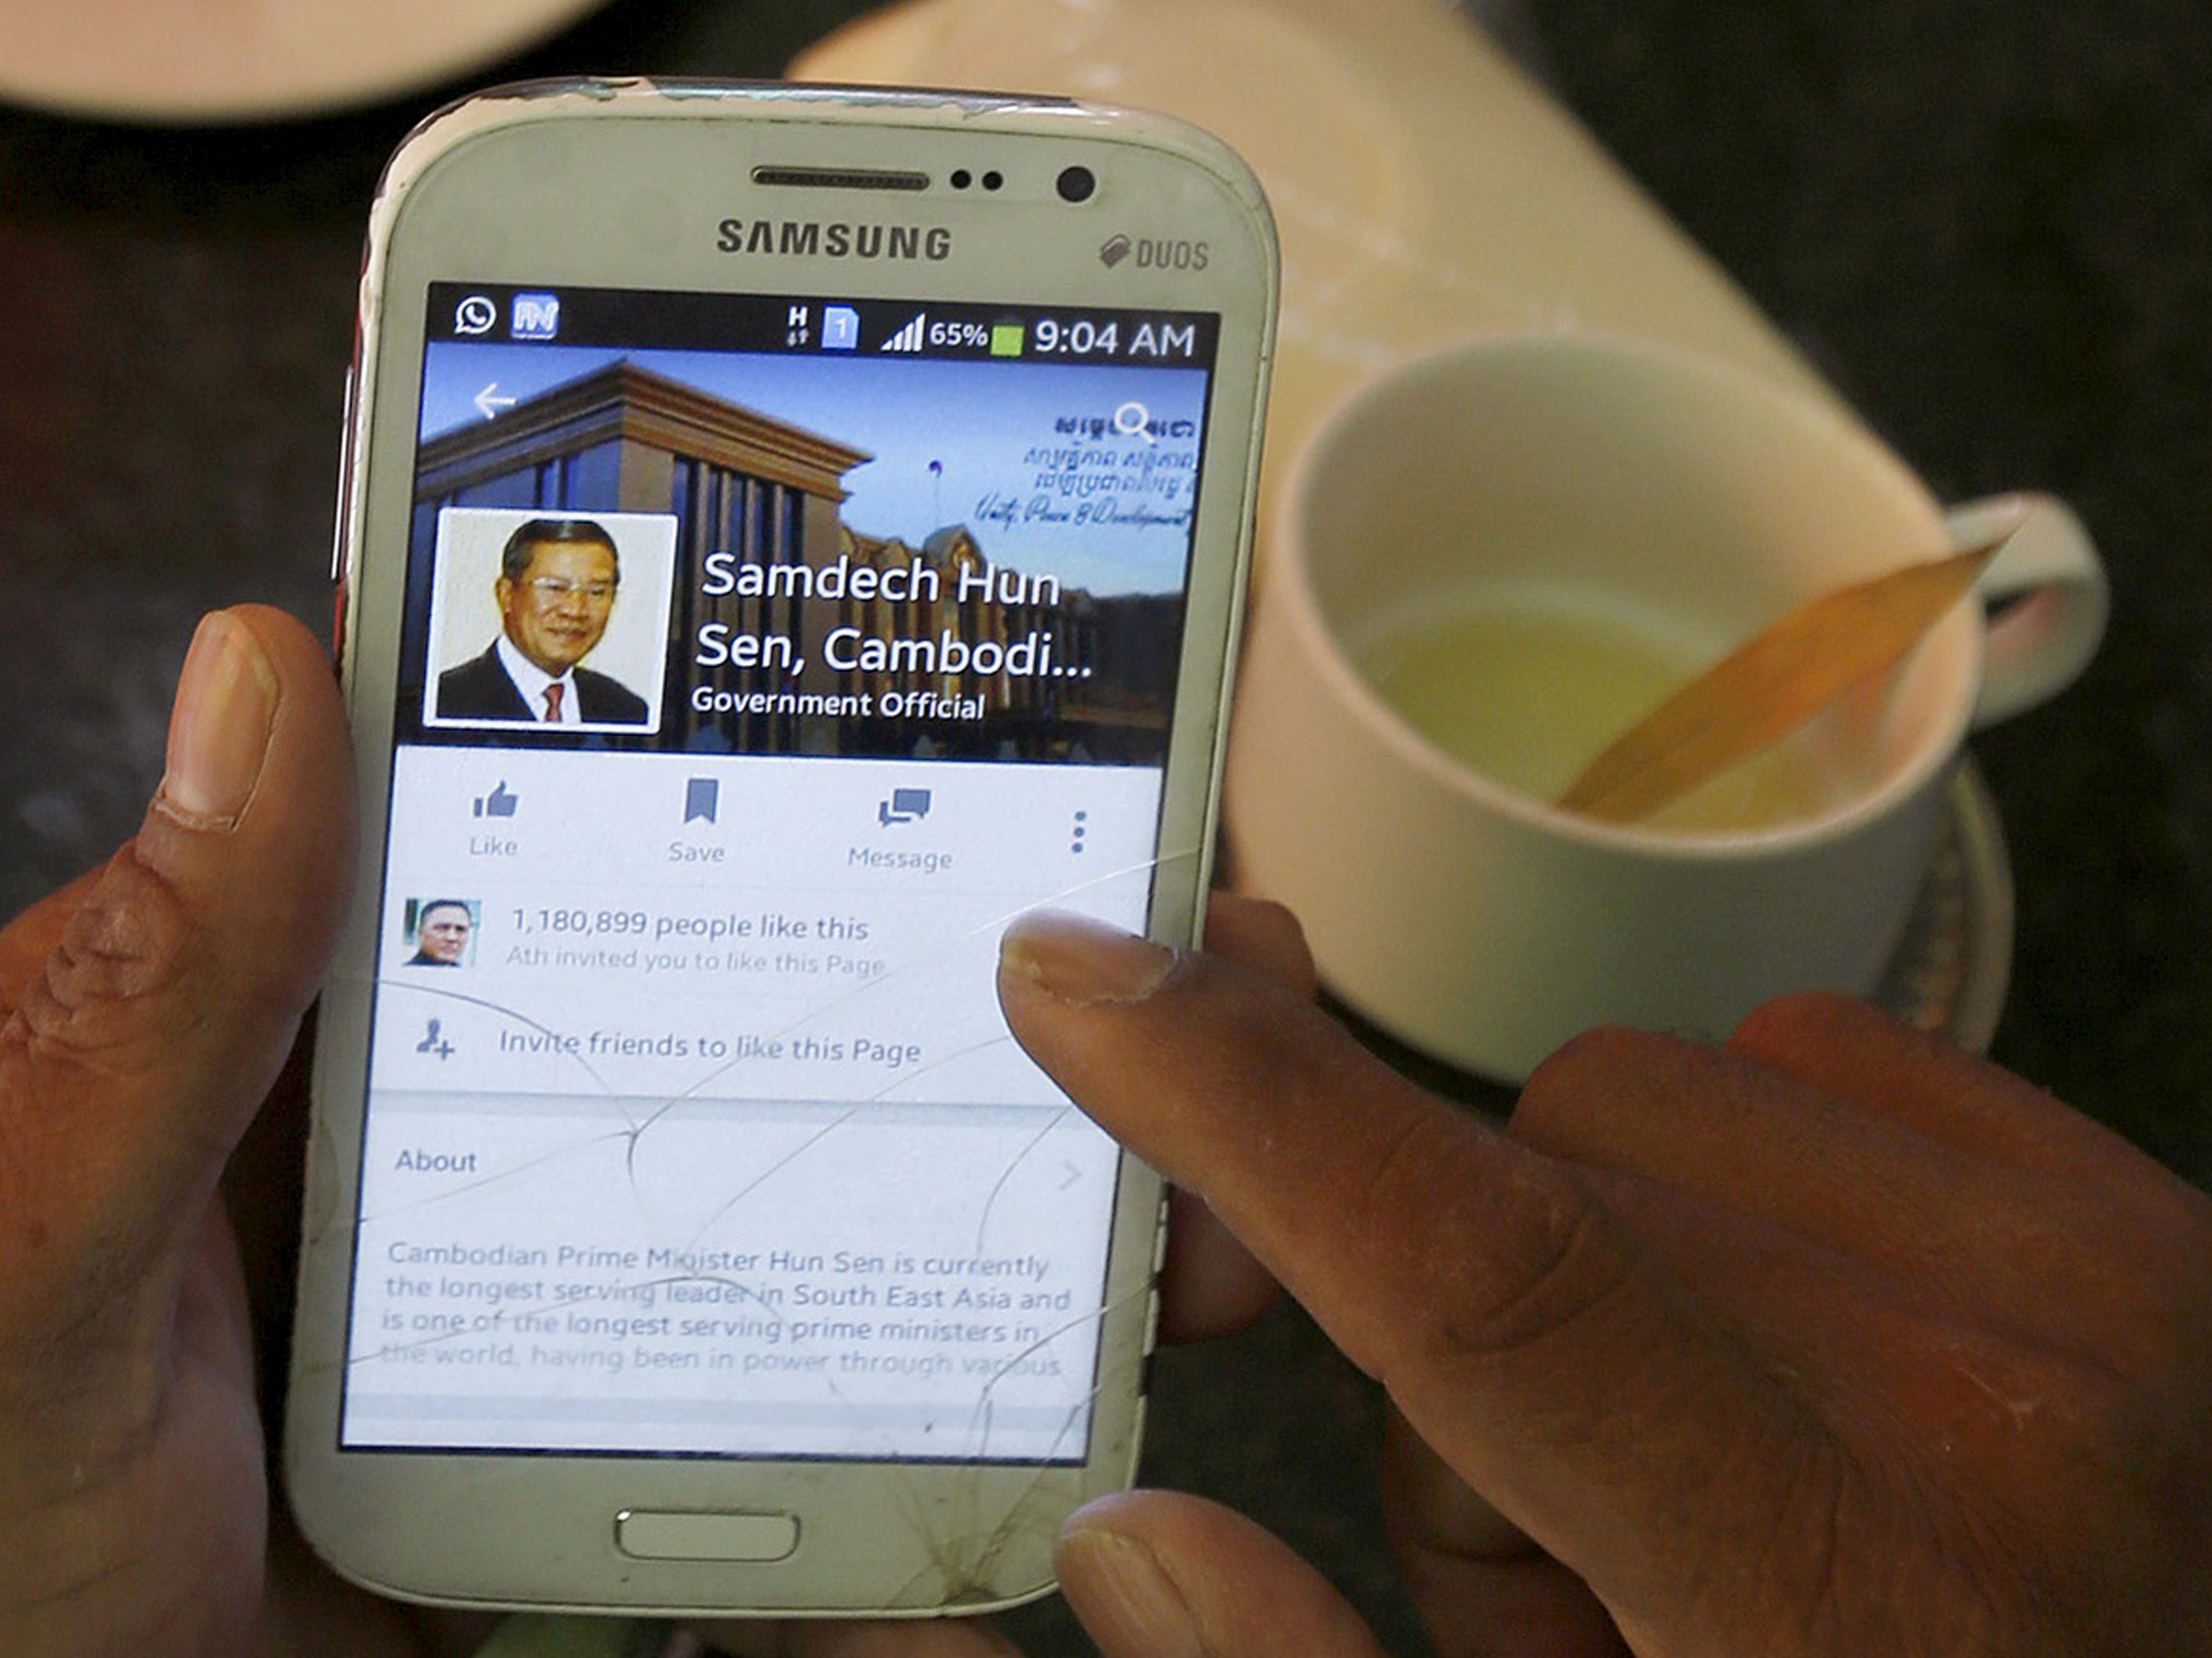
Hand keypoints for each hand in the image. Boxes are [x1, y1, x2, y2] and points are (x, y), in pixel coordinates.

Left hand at [0, 616, 1284, 1657]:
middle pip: (798, 1048)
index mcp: (368, 1034)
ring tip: (1177, 1260)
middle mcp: (506, 1153)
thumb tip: (276, 657)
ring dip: (1025, 1257)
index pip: (621, 844)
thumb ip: (154, 999)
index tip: (1018, 745)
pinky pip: (802, 1490)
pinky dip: (918, 1524)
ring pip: (847, 1261)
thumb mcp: (34, 1256)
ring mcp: (581, 1335)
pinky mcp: (611, 1504)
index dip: (819, 779)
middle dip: (1018, 1021)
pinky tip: (1003, 1535)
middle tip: (1201, 986)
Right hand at [997, 903, 2211, 1656]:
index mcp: (1838, 1611)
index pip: (1488, 1281)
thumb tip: (1135, 1532)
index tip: (1076, 972)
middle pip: (1536, 1184)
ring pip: (1648, 1095)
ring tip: (1691, 1450)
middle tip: (1549, 1521)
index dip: (1253, 1103)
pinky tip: (1789, 1349)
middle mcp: (2002, 1413)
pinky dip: (1729, 1174)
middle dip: (1454, 1315)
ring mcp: (2104, 1287)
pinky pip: (1799, 1061)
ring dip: (1594, 1239)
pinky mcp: (2139, 1210)